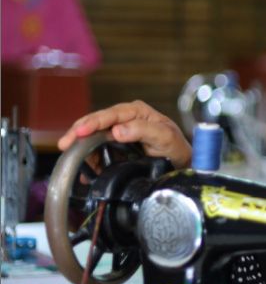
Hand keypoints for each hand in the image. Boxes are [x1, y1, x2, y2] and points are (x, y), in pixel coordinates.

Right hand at [57, 100, 191, 168]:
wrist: (181, 164)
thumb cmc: (176, 147)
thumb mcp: (165, 137)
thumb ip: (143, 131)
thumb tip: (118, 130)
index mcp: (137, 112)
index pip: (110, 114)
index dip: (93, 122)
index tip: (80, 132)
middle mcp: (126, 119)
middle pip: (96, 123)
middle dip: (79, 133)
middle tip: (65, 145)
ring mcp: (120, 133)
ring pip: (94, 137)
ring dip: (83, 150)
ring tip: (74, 162)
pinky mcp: (116, 146)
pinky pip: (99, 150)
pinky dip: (90, 160)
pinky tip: (86, 171)